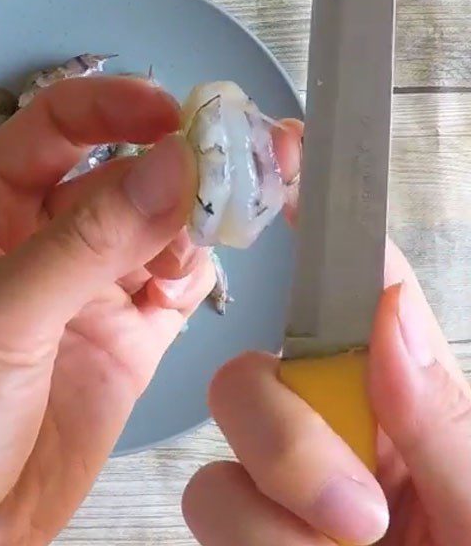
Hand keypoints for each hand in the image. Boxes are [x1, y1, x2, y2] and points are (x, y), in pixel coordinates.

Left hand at [0, 76, 218, 545]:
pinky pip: (176, 284)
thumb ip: (88, 243)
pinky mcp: (125, 338)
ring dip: (191, 221)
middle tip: (230, 170)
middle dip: (174, 166)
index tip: (174, 113)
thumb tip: (173, 164)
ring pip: (158, 225)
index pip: (58, 125)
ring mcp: (87, 287)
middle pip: (123, 173)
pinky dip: (194, 274)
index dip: (114, 107)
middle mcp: (42, 237)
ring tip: (202, 241)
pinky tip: (183, 286)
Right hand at [183, 139, 470, 544]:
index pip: (367, 297)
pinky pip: (211, 506)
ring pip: (224, 449)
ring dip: (271, 510)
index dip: (329, 221)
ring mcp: (296, 494)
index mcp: (422, 417)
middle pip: (262, 371)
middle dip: (286, 433)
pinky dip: (253, 539)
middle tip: (357, 516)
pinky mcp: (254, 535)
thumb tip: (388, 316)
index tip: (291, 150)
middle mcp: (352, 441)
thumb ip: (451, 431)